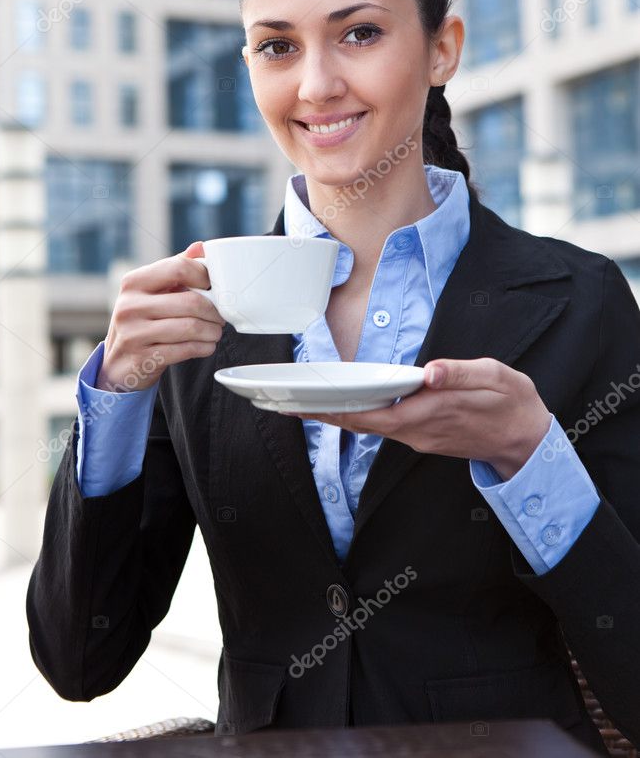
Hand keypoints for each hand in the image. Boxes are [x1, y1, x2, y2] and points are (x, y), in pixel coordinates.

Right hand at [96, 242, 225, 392]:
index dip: (205, 276)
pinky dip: (204, 347)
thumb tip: (200, 247)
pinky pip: (185, 349)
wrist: (118, 364)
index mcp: (134, 283)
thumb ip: (175, 269)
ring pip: (191, 327)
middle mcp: (129, 306)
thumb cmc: (142, 322)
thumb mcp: (151, 292)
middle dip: (214, 311)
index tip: (214, 287)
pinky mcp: (143, 358)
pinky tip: (206, 346)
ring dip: (212, 331)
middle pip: (191, 301)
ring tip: (215, 332)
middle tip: (221, 316)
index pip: (179, 268)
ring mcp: (133, 333)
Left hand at [285, 358, 551, 480]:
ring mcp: (418, 437)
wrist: (528, 440)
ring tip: (304, 400)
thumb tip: (431, 372)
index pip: (370, 413)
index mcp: (427, 414)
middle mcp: (416, 431)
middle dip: (323, 412)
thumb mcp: (494, 377)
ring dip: (338, 413)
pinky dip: (359, 414)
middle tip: (285, 402)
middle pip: (360, 421)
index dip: (334, 409)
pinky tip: (345, 403)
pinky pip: (383, 425)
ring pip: (369, 424)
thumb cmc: (511, 403)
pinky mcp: (422, 436)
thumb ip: (459, 373)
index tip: (303, 405)